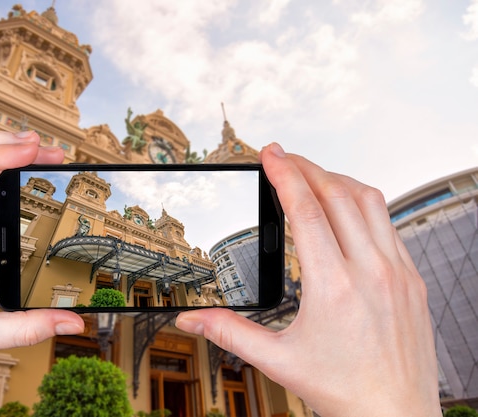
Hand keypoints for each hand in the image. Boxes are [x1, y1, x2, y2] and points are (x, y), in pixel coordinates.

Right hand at [176, 143, 440, 415]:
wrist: (396, 416)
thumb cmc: (344, 390)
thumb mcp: (278, 360)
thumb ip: (229, 332)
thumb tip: (191, 320)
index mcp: (334, 287)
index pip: (306, 211)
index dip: (284, 175)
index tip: (270, 154)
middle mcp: (371, 271)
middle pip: (337, 195)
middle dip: (307, 167)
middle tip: (283, 157)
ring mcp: (398, 272)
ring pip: (370, 201)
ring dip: (337, 180)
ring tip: (313, 175)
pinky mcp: (412, 279)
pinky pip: (389, 223)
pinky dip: (364, 204)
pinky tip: (348, 209)